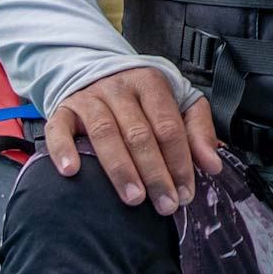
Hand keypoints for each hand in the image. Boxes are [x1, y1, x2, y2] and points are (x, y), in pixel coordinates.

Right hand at [45, 67, 221, 213]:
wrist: (95, 70)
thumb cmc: (142, 96)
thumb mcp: (178, 101)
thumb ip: (198, 130)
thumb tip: (213, 164)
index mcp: (151, 83)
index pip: (168, 126)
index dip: (179, 161)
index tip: (186, 192)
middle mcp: (119, 88)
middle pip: (139, 134)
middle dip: (155, 173)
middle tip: (165, 204)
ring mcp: (89, 98)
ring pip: (105, 134)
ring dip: (121, 169)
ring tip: (134, 198)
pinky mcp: (62, 109)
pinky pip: (59, 129)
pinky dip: (64, 150)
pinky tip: (72, 172)